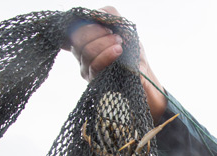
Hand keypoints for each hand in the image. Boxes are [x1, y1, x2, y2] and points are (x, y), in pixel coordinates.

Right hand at [64, 6, 166, 122]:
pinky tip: (118, 51)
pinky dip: (107, 55)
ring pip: (85, 51)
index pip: (73, 29)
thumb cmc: (132, 51)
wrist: (143, 75)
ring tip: (120, 43)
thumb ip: (110, 15)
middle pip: (77, 38)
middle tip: (116, 35)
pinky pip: (94, 65)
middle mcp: (81, 53)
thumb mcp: (124, 28)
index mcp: (86, 39)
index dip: (85, 25)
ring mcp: (85, 67)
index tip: (106, 27)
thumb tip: (97, 14)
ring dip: (104, 43)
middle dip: (98, 32)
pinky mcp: (93, 80)